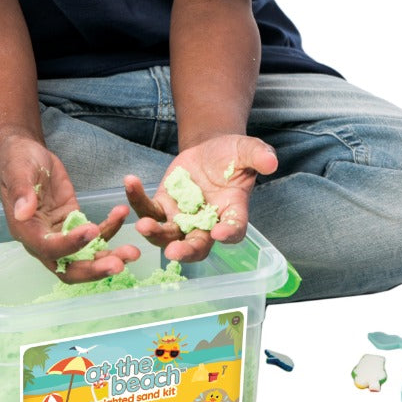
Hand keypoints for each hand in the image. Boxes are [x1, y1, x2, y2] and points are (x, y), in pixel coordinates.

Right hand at [0, 134, 139, 280]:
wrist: (27, 153)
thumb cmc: (19, 161)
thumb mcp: (19, 171)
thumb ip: (22, 192)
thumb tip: (22, 212)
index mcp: (26, 231)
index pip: (49, 248)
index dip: (70, 244)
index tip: (92, 230)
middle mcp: (43, 240)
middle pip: (70, 266)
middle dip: (94, 269)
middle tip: (119, 263)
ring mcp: (61, 234)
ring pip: (86, 256)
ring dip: (109, 256)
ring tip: (133, 252)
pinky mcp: (75, 223)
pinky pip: (96, 233)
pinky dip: (110, 227)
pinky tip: (122, 213)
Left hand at [124, 135, 277, 261]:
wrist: (209, 151)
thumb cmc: (232, 155)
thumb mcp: (246, 150)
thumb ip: (258, 155)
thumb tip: (271, 161)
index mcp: (232, 213)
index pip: (233, 229)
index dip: (228, 234)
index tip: (220, 234)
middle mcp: (207, 224)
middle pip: (198, 244)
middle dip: (186, 250)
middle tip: (174, 252)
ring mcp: (182, 218)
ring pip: (168, 234)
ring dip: (155, 233)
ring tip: (143, 225)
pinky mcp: (163, 206)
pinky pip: (148, 209)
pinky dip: (137, 200)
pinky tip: (130, 183)